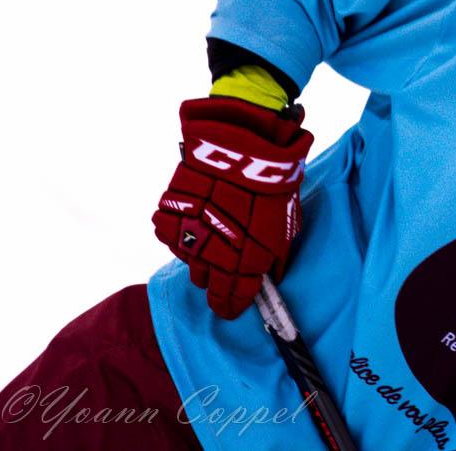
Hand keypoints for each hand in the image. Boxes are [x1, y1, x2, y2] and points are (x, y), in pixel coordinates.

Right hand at [152, 96, 313, 318]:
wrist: (244, 148)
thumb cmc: (272, 187)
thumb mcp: (286, 227)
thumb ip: (274, 257)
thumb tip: (270, 275)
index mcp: (243, 265)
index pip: (232, 300)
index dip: (232, 306)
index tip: (231, 307)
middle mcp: (211, 257)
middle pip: (208, 284)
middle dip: (217, 280)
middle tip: (225, 268)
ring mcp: (186, 236)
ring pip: (189, 260)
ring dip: (200, 254)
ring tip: (212, 235)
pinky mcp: (169, 214)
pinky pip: (171, 233)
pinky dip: (181, 229)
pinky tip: (195, 216)